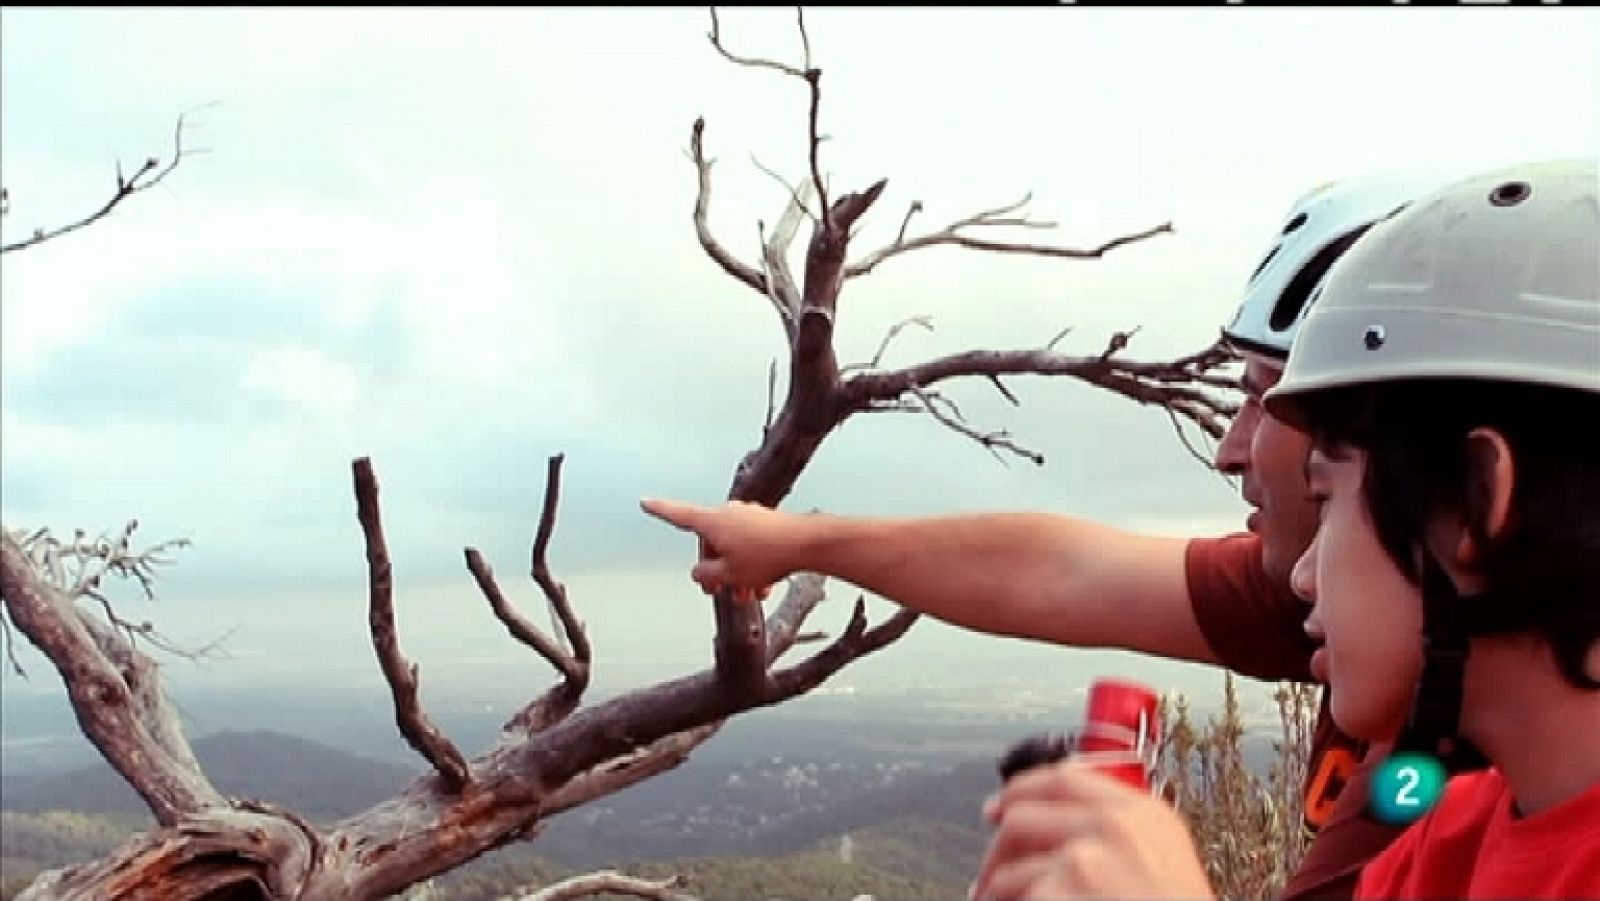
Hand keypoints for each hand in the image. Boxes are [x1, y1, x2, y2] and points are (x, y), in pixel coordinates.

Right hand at [639, 498, 806, 600]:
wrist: (809, 544)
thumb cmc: (768, 555)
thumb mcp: (729, 574)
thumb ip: (706, 574)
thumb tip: (699, 571)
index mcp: (713, 521)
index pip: (679, 515)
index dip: (660, 511)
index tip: (645, 502)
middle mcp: (729, 514)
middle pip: (711, 542)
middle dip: (715, 569)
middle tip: (718, 591)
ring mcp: (750, 517)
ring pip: (734, 548)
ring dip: (737, 572)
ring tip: (747, 595)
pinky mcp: (768, 524)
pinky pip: (752, 546)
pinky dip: (753, 566)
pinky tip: (763, 587)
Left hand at [971, 760, 1212, 899]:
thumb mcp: (1165, 859)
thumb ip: (1120, 831)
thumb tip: (1058, 820)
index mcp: (1144, 814)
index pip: (1065, 778)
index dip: (1020, 790)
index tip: (999, 805)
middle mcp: (1114, 827)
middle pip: (1021, 817)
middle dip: (995, 852)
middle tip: (987, 878)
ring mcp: (1084, 862)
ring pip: (1008, 872)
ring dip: (997, 895)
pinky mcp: (1058, 895)